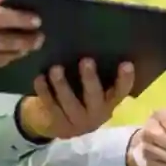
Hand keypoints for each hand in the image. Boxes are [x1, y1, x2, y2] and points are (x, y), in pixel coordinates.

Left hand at [17, 60, 135, 140]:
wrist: (58, 124)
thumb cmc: (80, 96)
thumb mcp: (92, 89)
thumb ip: (98, 74)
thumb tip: (94, 40)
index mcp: (109, 102)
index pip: (121, 91)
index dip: (125, 79)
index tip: (126, 64)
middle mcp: (97, 114)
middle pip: (95, 97)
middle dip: (90, 79)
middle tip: (86, 60)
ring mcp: (77, 122)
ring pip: (70, 104)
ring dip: (62, 86)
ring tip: (56, 69)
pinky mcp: (59, 125)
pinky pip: (51, 107)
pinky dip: (44, 92)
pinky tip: (39, 78)